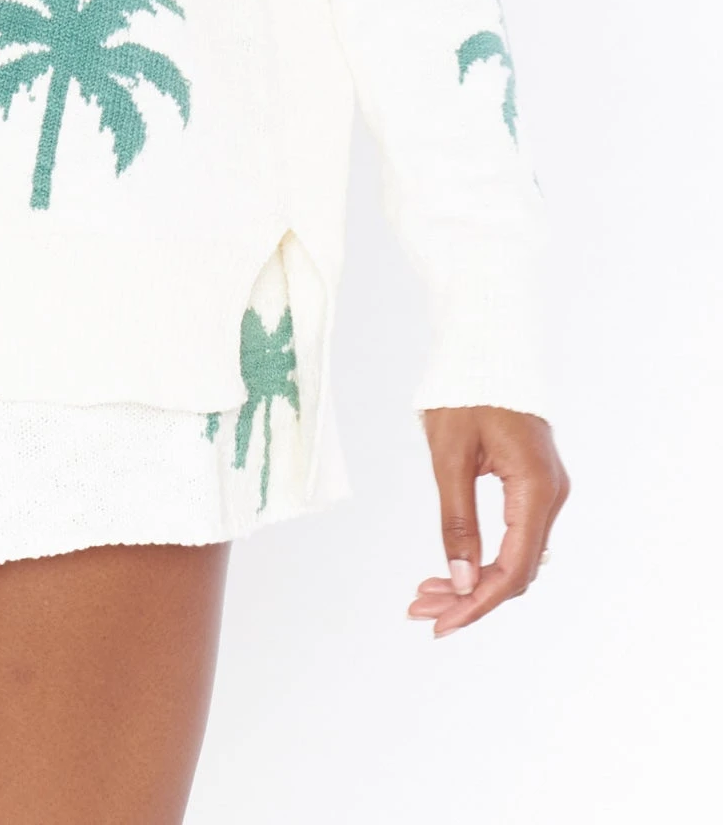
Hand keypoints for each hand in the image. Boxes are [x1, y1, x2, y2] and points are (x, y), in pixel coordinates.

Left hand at [408, 405, 568, 637]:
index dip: (479, 603)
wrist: (484, 347)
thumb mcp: (450, 456)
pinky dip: (484, 557)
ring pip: (514, 556)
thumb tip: (462, 582)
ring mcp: (546, 490)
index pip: (514, 568)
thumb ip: (458, 521)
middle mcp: (551, 495)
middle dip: (469, 597)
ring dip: (474, 580)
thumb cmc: (464, 393)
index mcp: (537, 488)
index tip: (440, 623)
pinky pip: (514, 535)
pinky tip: (452, 568)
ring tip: (426, 595)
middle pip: (516, 570)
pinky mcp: (534, 484)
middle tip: (420, 611)